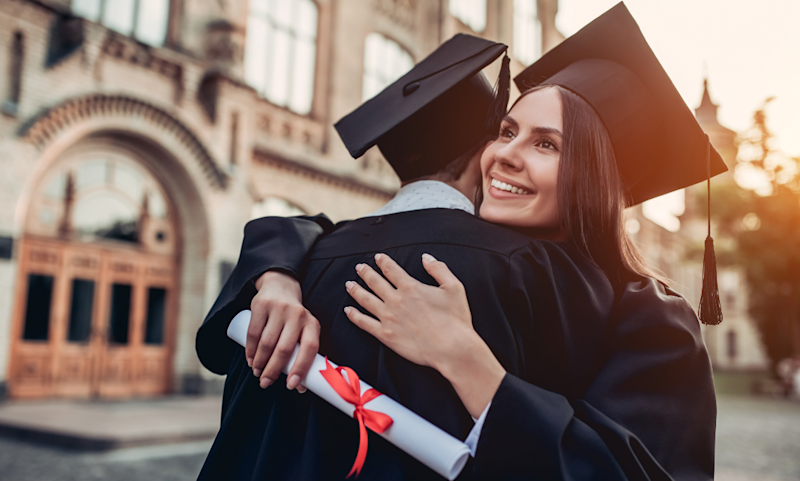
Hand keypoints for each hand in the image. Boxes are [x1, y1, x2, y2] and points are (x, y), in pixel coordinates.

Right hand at [248, 271, 319, 391]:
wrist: (280, 287)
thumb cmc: (293, 319)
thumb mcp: (303, 331)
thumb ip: (302, 355)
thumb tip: (301, 387)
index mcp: (312, 324)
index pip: (310, 348)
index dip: (301, 368)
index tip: (292, 386)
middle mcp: (297, 315)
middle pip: (284, 348)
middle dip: (273, 370)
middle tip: (266, 383)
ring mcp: (279, 309)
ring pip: (267, 343)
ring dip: (260, 362)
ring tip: (257, 372)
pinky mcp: (261, 305)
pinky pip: (253, 333)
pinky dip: (250, 351)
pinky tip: (250, 360)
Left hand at [344, 253, 504, 416]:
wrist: (452, 348)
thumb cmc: (455, 320)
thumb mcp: (454, 288)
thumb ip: (439, 269)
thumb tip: (427, 258)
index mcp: (411, 288)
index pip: (392, 270)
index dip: (383, 261)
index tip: (378, 258)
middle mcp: (396, 300)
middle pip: (375, 282)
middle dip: (366, 273)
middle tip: (359, 268)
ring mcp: (388, 318)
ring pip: (366, 300)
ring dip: (356, 290)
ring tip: (349, 284)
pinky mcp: (386, 335)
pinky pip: (364, 323)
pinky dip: (354, 316)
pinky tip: (348, 311)